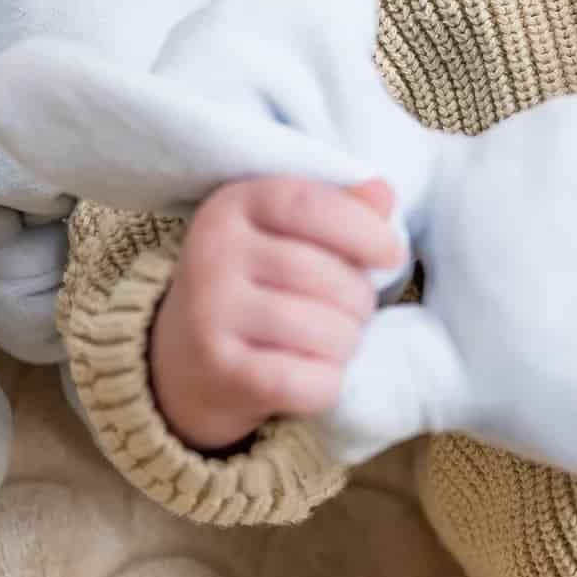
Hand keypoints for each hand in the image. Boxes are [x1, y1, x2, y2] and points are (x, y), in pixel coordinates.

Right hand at [151, 176, 401, 452]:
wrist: (185, 361)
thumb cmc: (259, 285)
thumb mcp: (288, 233)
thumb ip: (339, 210)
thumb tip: (383, 192)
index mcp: (232, 206)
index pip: (311, 206)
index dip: (364, 230)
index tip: (391, 255)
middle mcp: (212, 254)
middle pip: (323, 274)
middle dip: (360, 299)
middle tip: (355, 312)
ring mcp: (208, 314)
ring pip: (321, 329)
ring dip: (348, 342)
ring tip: (336, 342)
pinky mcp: (217, 371)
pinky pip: (302, 380)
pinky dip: (326, 383)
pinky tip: (319, 376)